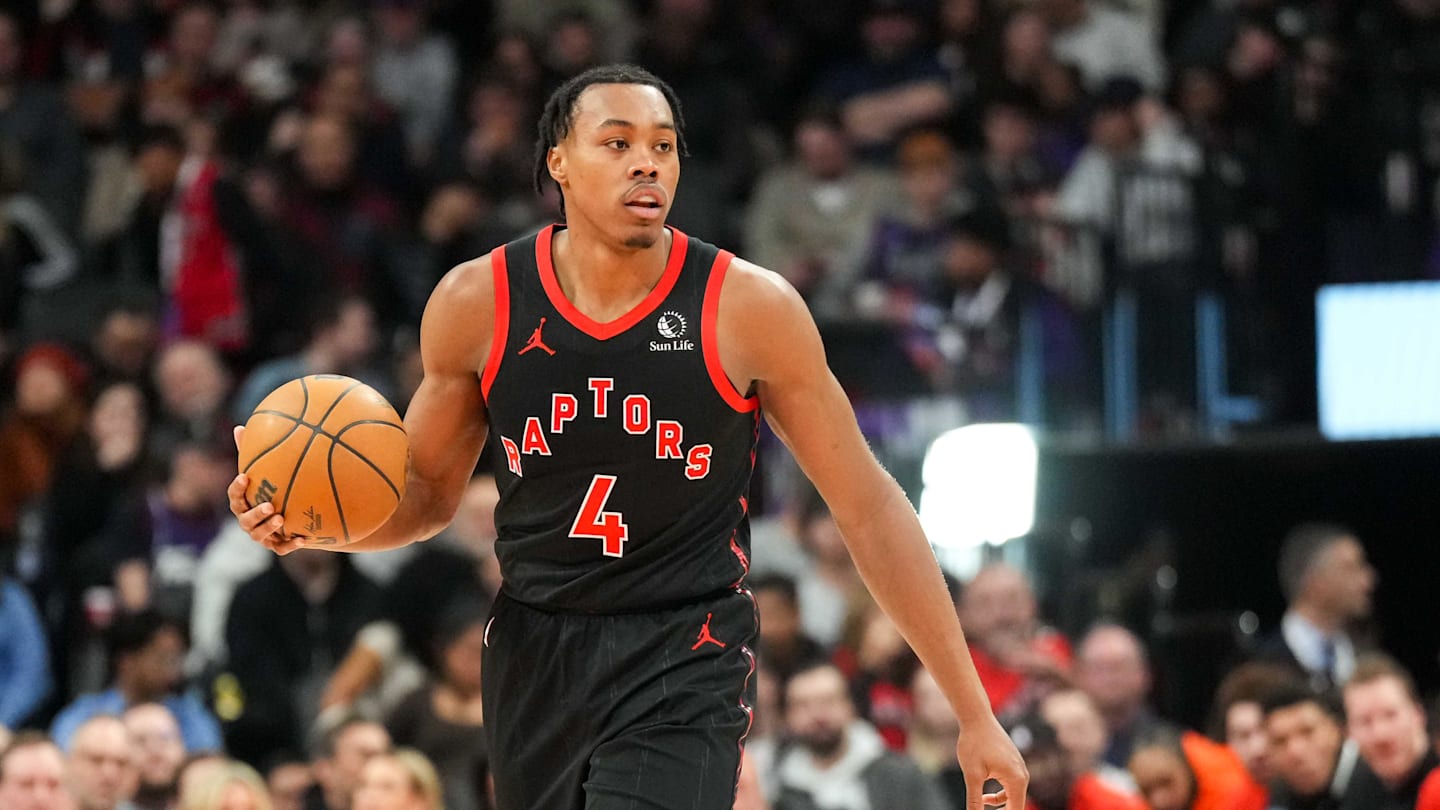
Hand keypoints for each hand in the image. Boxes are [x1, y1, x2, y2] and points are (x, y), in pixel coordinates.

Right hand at [229, 426, 304, 554]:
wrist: (293, 517)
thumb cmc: (274, 489)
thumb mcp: (264, 471)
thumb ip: (252, 453)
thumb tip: (240, 426)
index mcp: (243, 503)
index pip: (234, 497)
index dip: (237, 488)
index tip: (245, 476)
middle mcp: (248, 520)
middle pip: (245, 519)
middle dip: (255, 513)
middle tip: (268, 505)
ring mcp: (261, 535)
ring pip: (260, 536)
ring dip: (269, 529)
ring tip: (280, 519)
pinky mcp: (277, 546)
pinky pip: (282, 548)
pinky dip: (291, 544)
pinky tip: (303, 539)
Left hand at [957, 712, 1027, 808]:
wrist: (976, 718)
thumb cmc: (974, 744)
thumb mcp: (972, 775)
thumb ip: (974, 800)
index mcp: (1016, 779)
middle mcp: (1022, 774)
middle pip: (1015, 805)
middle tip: (983, 809)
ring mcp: (1019, 768)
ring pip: (1012, 796)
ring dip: (998, 804)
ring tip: (981, 803)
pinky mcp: (1013, 764)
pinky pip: (1010, 786)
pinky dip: (999, 794)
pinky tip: (983, 796)